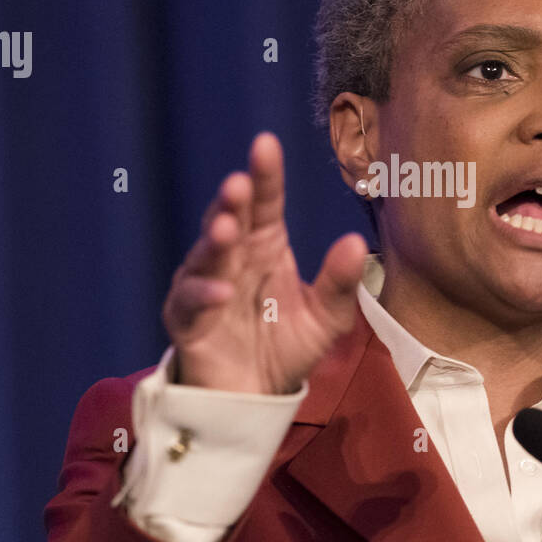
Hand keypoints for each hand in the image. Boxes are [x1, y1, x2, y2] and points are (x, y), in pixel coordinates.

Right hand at [161, 132, 366, 393]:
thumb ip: (340, 284)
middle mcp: (232, 258)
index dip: (265, 175)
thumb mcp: (327, 319)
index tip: (265, 144)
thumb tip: (354, 241)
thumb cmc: (286, 346)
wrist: (257, 397)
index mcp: (265, 246)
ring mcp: (204, 286)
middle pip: (229, 220)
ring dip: (214, 241)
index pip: (265, 203)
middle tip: (239, 183)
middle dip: (231, 201)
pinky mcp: (186, 321)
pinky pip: (189, 303)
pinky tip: (221, 292)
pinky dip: (202, 295)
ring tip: (227, 229)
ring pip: (204, 255)